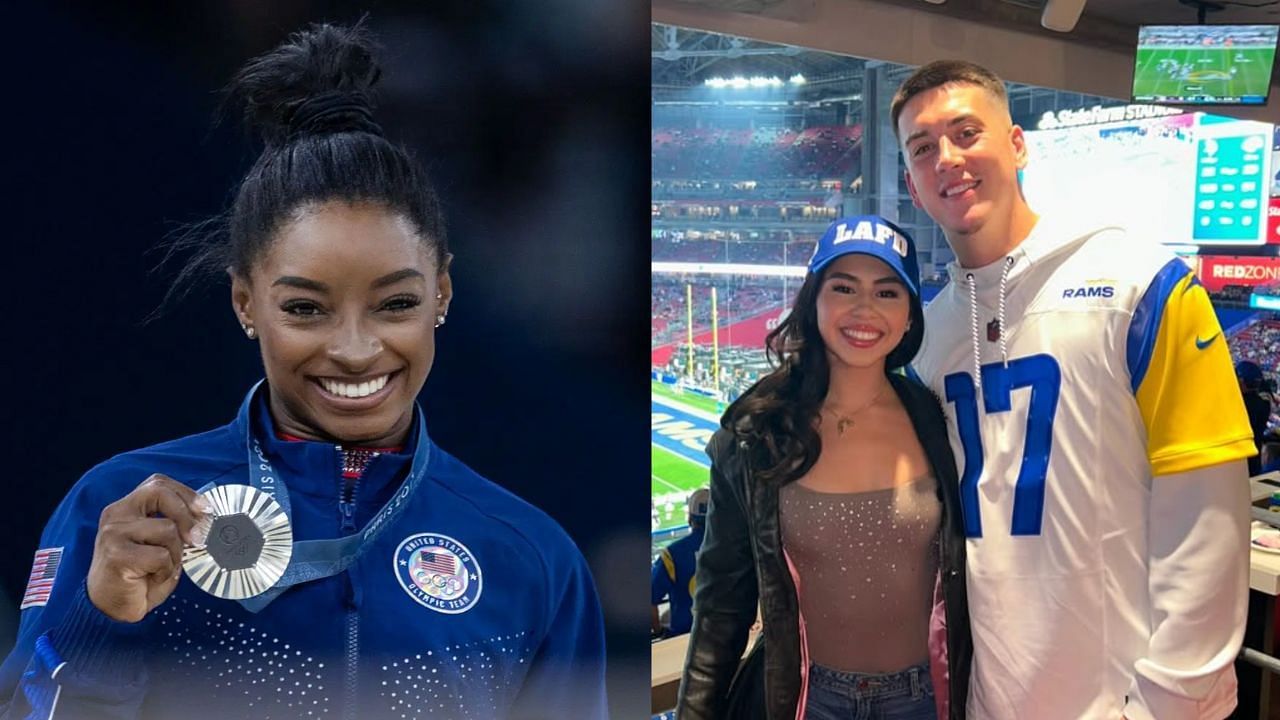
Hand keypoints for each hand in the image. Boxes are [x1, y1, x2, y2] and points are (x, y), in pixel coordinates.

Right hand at [86, 474, 209, 622]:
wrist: (112, 609)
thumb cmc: (140, 576)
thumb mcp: (161, 545)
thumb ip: (176, 527)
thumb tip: (206, 518)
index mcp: (127, 508)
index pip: (158, 484)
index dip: (186, 494)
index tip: (207, 510)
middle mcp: (116, 515)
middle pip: (159, 492)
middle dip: (186, 514)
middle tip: (198, 538)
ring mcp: (113, 533)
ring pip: (167, 529)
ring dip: (175, 553)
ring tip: (162, 569)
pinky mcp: (116, 554)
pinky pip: (160, 556)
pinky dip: (165, 571)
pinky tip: (151, 579)